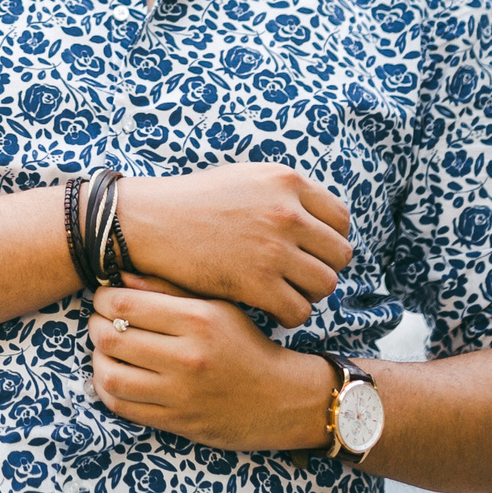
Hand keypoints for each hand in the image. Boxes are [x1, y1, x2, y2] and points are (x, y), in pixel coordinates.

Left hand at [86, 278, 330, 450]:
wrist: (284, 398)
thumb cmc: (247, 345)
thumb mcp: (217, 306)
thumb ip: (168, 289)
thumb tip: (118, 276)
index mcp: (198, 319)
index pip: (123, 304)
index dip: (102, 299)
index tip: (104, 299)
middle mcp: (188, 356)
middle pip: (110, 337)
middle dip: (95, 327)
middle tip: (101, 324)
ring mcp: (181, 393)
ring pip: (109, 374)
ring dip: (98, 360)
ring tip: (106, 351)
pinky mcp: (178, 421)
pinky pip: (122, 406)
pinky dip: (107, 389)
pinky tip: (115, 377)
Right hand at [116, 164, 352, 326]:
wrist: (150, 221)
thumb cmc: (196, 202)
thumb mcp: (246, 177)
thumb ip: (285, 193)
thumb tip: (321, 220)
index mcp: (286, 181)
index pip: (341, 219)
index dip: (331, 239)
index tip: (314, 251)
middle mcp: (286, 212)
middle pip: (339, 254)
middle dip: (324, 267)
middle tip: (301, 276)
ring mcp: (273, 248)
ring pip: (324, 284)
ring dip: (310, 294)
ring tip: (288, 293)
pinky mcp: (255, 282)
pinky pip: (298, 309)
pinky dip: (290, 315)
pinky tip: (273, 309)